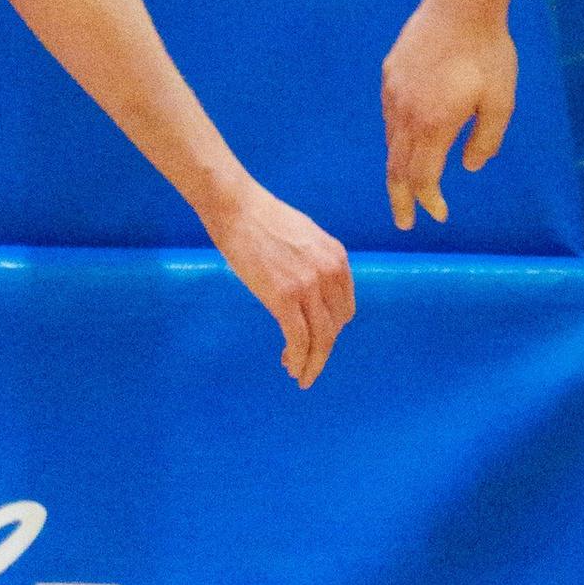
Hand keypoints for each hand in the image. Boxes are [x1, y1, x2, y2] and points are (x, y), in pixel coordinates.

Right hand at [203, 180, 354, 389]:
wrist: (238, 209)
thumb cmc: (263, 221)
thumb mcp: (305, 239)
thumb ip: (315, 265)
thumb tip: (311, 293)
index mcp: (338, 258)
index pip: (344, 307)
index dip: (331, 329)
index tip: (316, 340)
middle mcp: (330, 273)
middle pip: (335, 326)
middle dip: (323, 350)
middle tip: (307, 365)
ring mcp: (309, 286)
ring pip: (321, 338)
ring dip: (312, 362)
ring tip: (300, 375)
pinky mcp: (284, 297)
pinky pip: (299, 339)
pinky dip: (298, 359)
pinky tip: (291, 367)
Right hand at [382, 0, 517, 227]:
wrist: (461, 3)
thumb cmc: (487, 53)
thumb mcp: (501, 101)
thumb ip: (486, 140)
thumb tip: (470, 167)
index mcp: (434, 125)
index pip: (423, 177)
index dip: (428, 201)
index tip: (439, 215)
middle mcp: (406, 113)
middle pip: (396, 168)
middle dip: (401, 198)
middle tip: (404, 222)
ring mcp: (393, 92)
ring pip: (390, 141)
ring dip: (398, 169)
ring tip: (406, 185)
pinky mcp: (390, 74)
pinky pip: (389, 115)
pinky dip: (396, 137)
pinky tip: (408, 138)